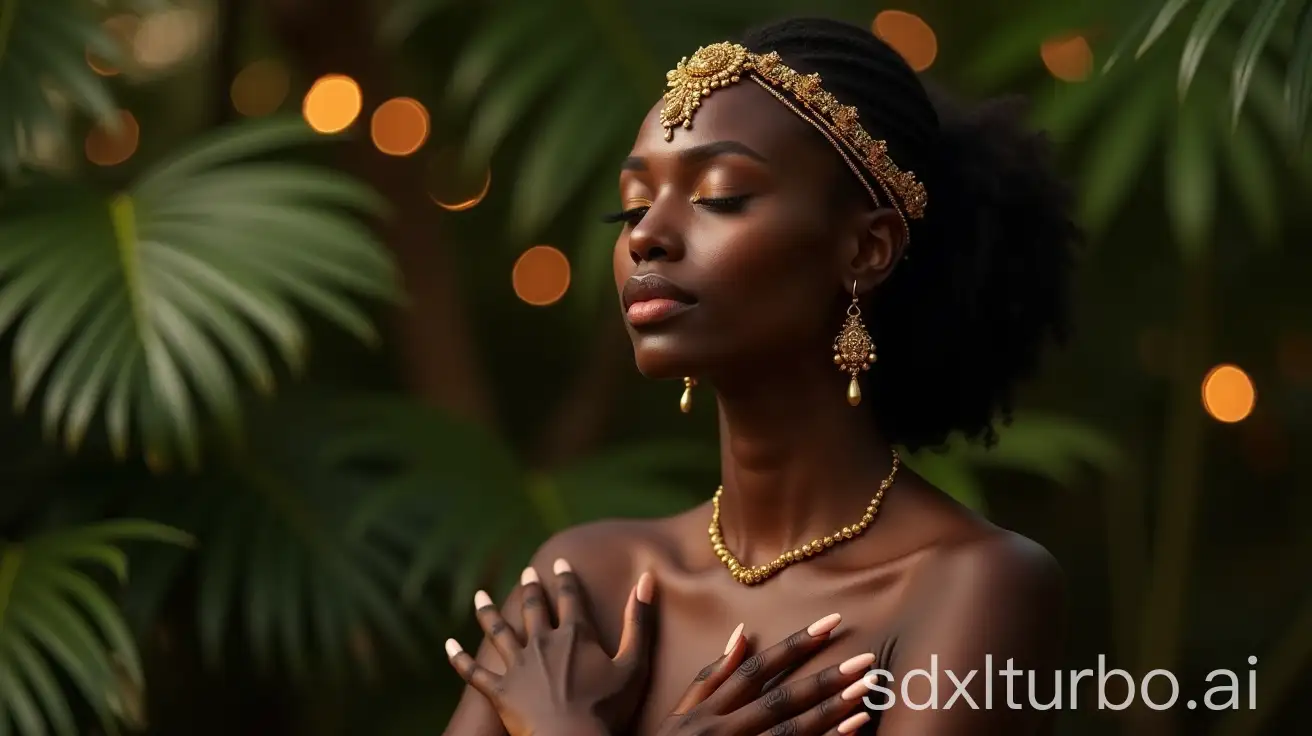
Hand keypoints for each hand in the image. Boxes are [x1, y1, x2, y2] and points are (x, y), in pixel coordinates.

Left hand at [445, 559, 654, 735]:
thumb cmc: (608, 709)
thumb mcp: (633, 664)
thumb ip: (639, 621)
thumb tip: (647, 579)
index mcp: (575, 635)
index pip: (570, 597)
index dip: (566, 578)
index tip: (560, 562)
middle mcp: (542, 643)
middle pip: (534, 608)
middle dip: (530, 589)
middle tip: (526, 573)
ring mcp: (517, 666)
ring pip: (498, 631)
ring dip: (487, 612)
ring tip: (480, 596)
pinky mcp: (499, 691)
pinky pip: (472, 671)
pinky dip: (458, 658)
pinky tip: (447, 644)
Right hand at [657, 615, 874, 735]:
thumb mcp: (678, 716)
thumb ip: (710, 678)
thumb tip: (742, 633)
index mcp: (707, 711)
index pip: (755, 669)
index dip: (794, 645)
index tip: (831, 624)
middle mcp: (724, 732)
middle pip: (780, 700)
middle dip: (825, 679)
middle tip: (866, 661)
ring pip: (791, 732)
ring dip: (831, 712)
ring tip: (867, 692)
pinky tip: (853, 730)